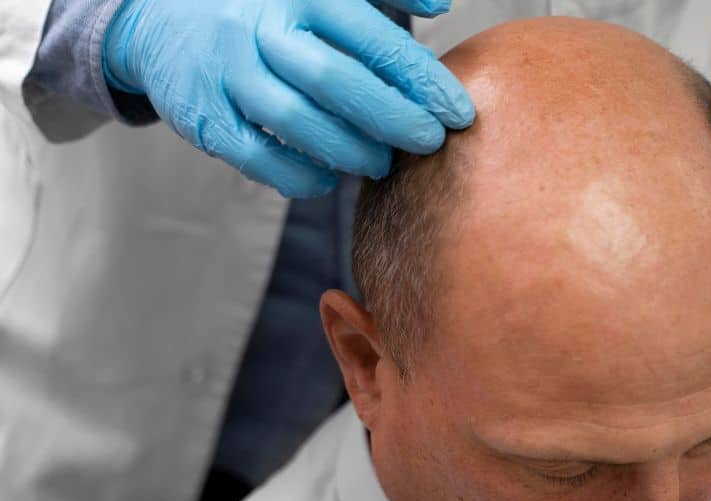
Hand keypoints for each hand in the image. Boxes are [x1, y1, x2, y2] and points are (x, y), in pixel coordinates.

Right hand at [104, 0, 473, 197]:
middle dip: (392, 118)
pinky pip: (253, 154)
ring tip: (381, 163)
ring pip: (294, 120)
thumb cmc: (267, 5)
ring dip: (348, 150)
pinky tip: (327, 179)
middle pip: (334, 79)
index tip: (457, 111)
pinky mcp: (200, 113)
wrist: (160, 11)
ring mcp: (226, 71)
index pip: (371, 37)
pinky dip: (296, 174)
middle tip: (428, 143)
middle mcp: (260, 27)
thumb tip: (443, 3)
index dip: (419, 79)